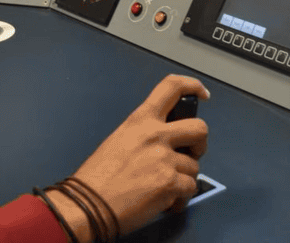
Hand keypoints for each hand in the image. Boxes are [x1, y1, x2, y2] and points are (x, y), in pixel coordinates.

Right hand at [49, 74, 208, 240]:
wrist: (88, 204)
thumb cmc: (97, 178)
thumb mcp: (119, 139)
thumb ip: (146, 134)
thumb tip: (168, 141)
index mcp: (140, 120)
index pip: (172, 87)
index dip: (192, 86)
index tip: (201, 93)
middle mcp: (155, 135)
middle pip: (200, 128)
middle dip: (200, 143)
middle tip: (191, 153)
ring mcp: (164, 159)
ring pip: (194, 165)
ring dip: (184, 178)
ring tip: (165, 187)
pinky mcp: (169, 183)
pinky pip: (190, 188)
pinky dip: (181, 198)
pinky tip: (167, 201)